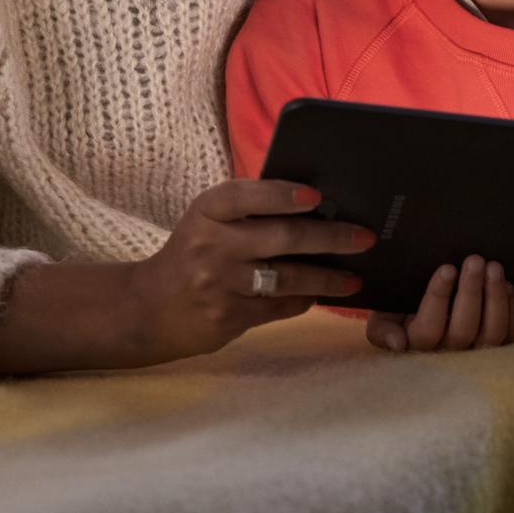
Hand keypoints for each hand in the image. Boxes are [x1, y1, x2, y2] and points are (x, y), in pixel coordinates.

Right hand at [129, 179, 374, 361]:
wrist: (149, 308)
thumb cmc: (193, 254)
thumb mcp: (208, 223)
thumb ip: (249, 211)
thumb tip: (319, 206)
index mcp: (207, 211)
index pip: (245, 195)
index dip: (282, 194)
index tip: (316, 196)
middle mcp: (210, 245)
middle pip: (281, 238)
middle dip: (330, 237)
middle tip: (364, 237)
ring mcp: (219, 284)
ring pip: (286, 278)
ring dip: (327, 278)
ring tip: (355, 278)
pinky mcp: (227, 317)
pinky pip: (278, 307)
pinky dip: (303, 300)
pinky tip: (320, 296)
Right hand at [366, 257, 513, 353]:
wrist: (424, 313)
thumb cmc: (401, 313)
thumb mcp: (383, 317)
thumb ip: (382, 330)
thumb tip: (398, 343)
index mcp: (417, 345)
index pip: (428, 328)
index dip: (438, 298)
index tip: (446, 268)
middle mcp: (450, 355)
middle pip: (464, 330)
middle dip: (470, 292)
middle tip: (474, 260)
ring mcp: (478, 352)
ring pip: (492, 333)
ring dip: (495, 298)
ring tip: (493, 267)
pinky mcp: (502, 345)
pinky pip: (513, 333)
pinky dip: (513, 309)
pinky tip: (507, 285)